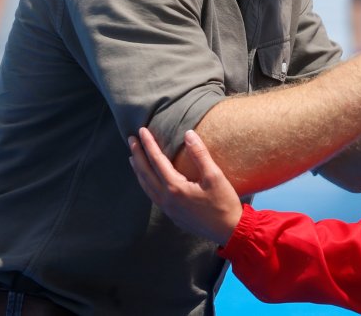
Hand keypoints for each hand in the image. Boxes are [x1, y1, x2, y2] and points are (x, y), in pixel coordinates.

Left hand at [129, 128, 242, 245]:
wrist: (229, 231)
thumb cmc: (224, 203)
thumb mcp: (214, 176)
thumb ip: (200, 154)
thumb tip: (188, 134)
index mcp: (175, 188)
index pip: (156, 160)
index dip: (148, 144)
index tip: (141, 130)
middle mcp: (166, 199)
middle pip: (145, 173)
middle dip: (137, 155)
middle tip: (130, 140)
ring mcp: (168, 209)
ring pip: (146, 186)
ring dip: (138, 170)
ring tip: (133, 158)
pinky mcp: (172, 215)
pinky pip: (152, 195)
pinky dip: (146, 183)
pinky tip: (148, 179)